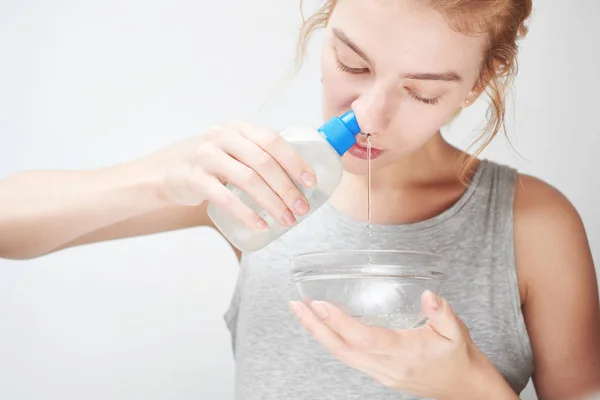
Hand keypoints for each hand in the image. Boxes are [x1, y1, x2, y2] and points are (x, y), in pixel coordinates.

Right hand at [152, 120, 315, 229]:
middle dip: (287, 188)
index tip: (311, 182)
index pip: (273, 141)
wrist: (169, 171)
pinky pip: (225, 199)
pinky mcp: (195, 179)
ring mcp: (207, 156)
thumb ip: (260, 154)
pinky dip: (246, 214)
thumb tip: (302, 175)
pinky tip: (261, 225)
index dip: (295, 162)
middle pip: (264, 162)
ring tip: (286, 220)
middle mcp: (223, 137)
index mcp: (240, 128)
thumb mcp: (235, 149)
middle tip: (301, 209)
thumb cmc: (212, 163)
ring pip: (248, 179)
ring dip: (272, 202)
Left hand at [290, 291, 518, 399]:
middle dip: (315, 327)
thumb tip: (428, 294)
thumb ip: (442, 311)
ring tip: (301, 312)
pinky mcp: (378, 374)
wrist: (465, 389)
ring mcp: (379, 373)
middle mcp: (386, 367)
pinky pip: (348, 357)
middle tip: (296, 306)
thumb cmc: (459, 358)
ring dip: (318, 333)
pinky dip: (331, 341)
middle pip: (341, 349)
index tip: (319, 304)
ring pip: (341, 355)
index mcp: (404, 353)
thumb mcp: (457, 331)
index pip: (363, 338)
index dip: (339, 322)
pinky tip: (322, 327)